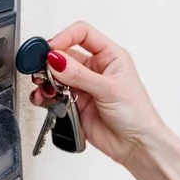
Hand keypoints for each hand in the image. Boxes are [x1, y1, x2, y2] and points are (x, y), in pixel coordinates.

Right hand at [30, 21, 179, 179]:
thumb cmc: (137, 114)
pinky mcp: (75, 103)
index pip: (82, 34)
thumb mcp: (109, 89)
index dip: (65, 37)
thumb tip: (56, 59)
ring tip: (44, 87)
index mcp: (109, 56)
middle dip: (50, 61)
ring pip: (56, 74)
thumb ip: (79, 75)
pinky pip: (54, 94)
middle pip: (64, 54)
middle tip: (42, 70)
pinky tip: (44, 99)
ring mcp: (84, 85)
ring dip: (46, 79)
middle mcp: (95, 68)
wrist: (136, 145)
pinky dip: (45, 95)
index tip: (51, 49)